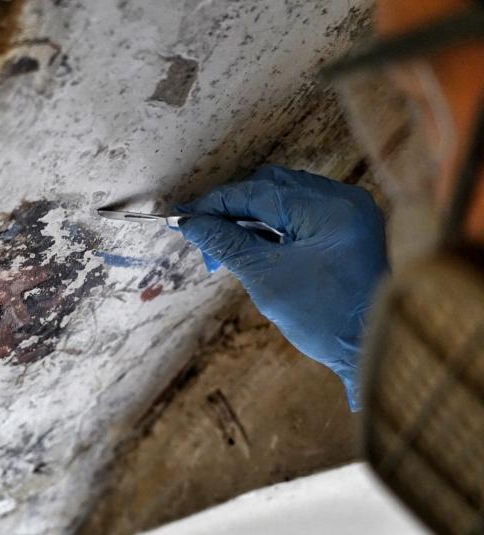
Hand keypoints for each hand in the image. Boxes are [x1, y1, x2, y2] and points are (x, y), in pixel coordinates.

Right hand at [177, 165, 388, 409]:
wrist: (370, 350)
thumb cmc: (325, 319)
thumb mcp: (266, 279)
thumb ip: (226, 243)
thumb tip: (191, 223)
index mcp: (328, 209)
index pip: (257, 191)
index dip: (216, 203)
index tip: (185, 217)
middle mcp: (344, 199)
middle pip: (272, 185)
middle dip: (233, 206)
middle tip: (202, 230)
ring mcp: (349, 210)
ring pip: (286, 195)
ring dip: (251, 212)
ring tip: (224, 239)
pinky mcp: (349, 225)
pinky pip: (303, 209)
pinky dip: (274, 221)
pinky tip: (253, 239)